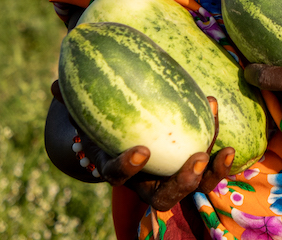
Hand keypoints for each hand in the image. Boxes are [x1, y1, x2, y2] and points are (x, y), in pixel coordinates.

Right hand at [48, 81, 234, 209]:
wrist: (124, 132)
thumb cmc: (102, 120)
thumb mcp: (86, 112)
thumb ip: (73, 101)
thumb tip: (54, 85)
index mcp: (115, 168)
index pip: (118, 176)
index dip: (128, 167)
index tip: (140, 151)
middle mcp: (144, 181)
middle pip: (164, 196)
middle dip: (181, 183)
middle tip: (196, 159)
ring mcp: (170, 177)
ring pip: (194, 187)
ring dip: (211, 173)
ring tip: (224, 152)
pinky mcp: (192, 166)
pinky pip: (209, 166)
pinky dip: (220, 155)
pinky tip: (227, 136)